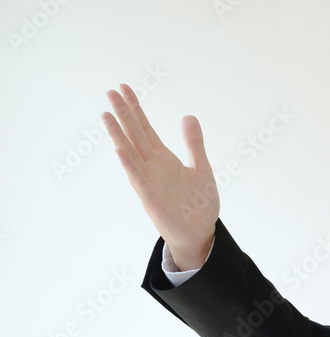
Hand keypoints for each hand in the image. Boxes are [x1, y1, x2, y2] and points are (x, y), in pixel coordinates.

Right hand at [101, 83, 218, 269]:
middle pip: (134, 135)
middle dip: (123, 114)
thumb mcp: (201, 169)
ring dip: (118, 135)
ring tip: (106, 115)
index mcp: (164, 159)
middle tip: (110, 91)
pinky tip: (119, 150)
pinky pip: (138, 180)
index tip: (124, 88)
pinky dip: (129, 166)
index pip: (145, 128)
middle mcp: (152, 167)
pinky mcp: (151, 199)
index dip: (135, 109)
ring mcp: (149, 182)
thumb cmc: (198, 204)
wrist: (200, 233)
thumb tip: (188, 115)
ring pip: (130, 154)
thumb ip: (194, 144)